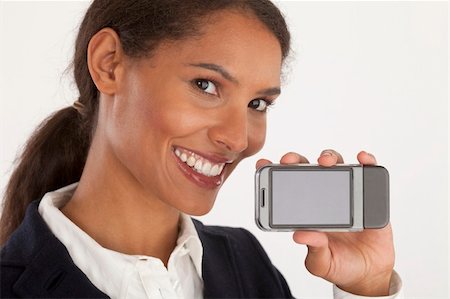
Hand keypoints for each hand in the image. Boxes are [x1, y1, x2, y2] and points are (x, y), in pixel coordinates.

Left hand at [256, 150, 394, 296]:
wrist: (370, 272)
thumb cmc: (340, 265)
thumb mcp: (322, 262)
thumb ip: (313, 248)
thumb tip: (299, 235)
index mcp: (305, 210)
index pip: (286, 186)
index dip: (274, 172)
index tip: (263, 164)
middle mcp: (323, 196)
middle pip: (307, 168)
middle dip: (295, 159)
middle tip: (289, 161)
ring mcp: (345, 192)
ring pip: (335, 164)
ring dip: (328, 156)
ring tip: (325, 161)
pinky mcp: (367, 194)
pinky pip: (367, 171)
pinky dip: (365, 161)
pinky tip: (361, 159)